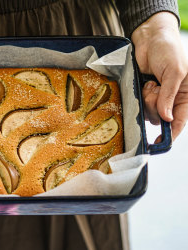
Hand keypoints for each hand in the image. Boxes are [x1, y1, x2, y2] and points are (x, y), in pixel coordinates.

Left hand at [132, 12, 187, 141]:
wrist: (149, 39)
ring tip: (151, 84)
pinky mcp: (144, 93)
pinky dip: (141, 95)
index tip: (160, 143)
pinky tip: (145, 83)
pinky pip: (139, 104)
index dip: (172, 134)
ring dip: (147, 100)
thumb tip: (166, 118)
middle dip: (155, 107)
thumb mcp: (174, 73)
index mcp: (186, 96)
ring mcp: (157, 97)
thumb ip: (169, 96)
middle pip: (161, 118)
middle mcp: (172, 99)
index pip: (180, 120)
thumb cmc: (169, 51)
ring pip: (148, 113)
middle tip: (155, 90)